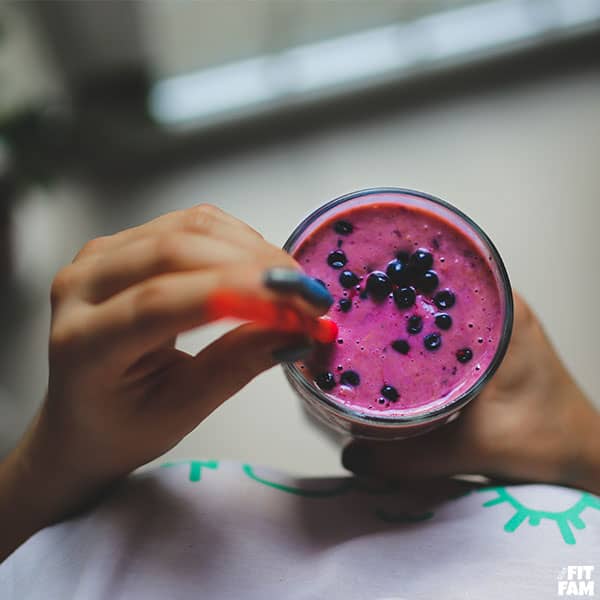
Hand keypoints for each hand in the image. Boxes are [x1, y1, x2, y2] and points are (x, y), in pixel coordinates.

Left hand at [0, 204, 330, 559]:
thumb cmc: (124, 426)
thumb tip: (297, 329)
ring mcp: (100, 256)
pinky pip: (189, 224)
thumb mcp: (183, 410)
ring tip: (294, 287)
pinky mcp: (123, 243)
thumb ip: (238, 364)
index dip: (237, 295)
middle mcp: (81, 285)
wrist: (83, 416)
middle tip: (310, 299)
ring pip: (189, 227)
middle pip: (176, 251)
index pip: (161, 302)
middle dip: (256, 268)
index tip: (299, 308)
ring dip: (253, 250)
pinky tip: (263, 268)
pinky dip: (238, 240)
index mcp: (83, 343)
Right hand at [342, 294, 599, 493]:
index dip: (401, 273)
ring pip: (439, 302)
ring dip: (405, 309)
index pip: (444, 273)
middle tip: (351, 302)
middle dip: (394, 291)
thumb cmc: (545, 442)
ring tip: (363, 317)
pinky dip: (419, 329)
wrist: (582, 453)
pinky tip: (392, 343)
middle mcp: (501, 304)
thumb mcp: (473, 448)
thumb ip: (410, 456)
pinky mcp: (490, 337)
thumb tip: (351, 455)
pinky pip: (446, 322)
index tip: (362, 277)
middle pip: (435, 284)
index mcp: (504, 313)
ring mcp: (496, 319)